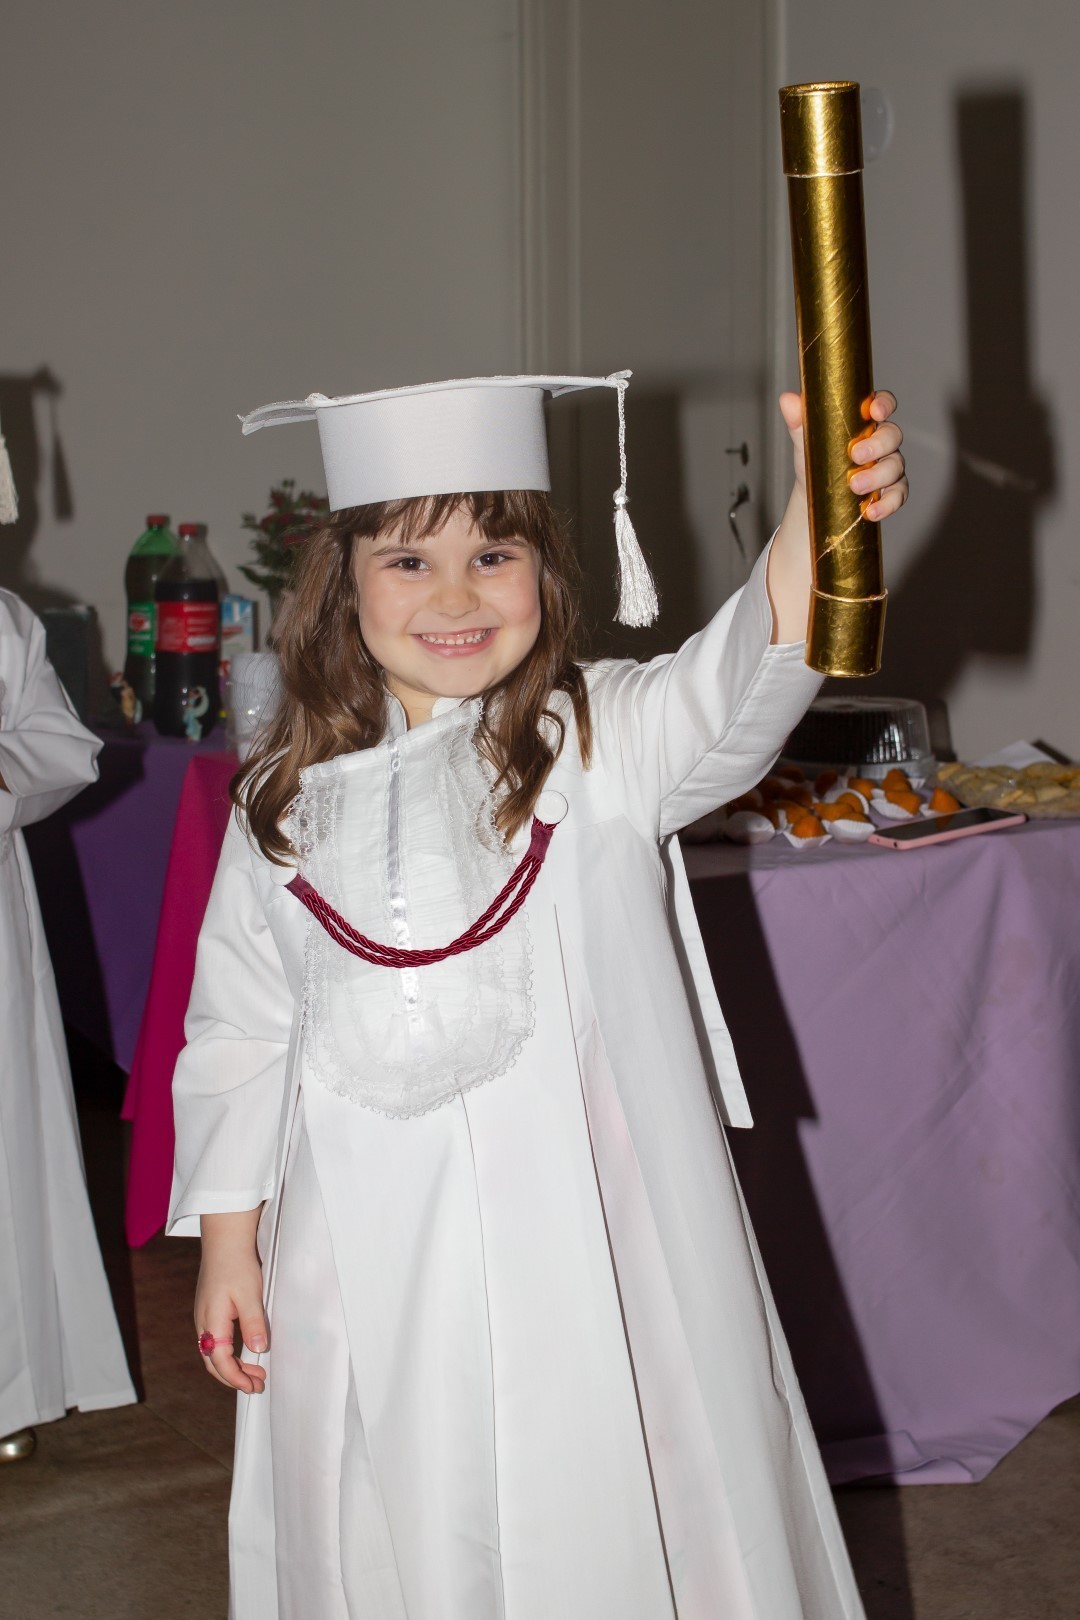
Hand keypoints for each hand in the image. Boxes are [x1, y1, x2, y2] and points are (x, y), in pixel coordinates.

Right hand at [195, 1210, 267, 1394]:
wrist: (224, 1240)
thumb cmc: (237, 1264)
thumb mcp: (249, 1293)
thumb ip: (253, 1322)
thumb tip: (258, 1350)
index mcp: (211, 1322)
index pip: (220, 1361)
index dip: (236, 1378)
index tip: (253, 1386)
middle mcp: (203, 1323)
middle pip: (213, 1362)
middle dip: (234, 1377)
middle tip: (257, 1384)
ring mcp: (204, 1317)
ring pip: (214, 1353)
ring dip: (232, 1366)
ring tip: (255, 1372)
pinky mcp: (209, 1310)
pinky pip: (215, 1341)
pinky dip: (229, 1353)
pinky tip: (244, 1351)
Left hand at [768, 389, 907, 642]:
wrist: (815, 504)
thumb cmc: (814, 465)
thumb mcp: (805, 446)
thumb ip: (800, 423)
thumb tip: (788, 399)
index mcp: (862, 424)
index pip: (881, 406)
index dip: (883, 404)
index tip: (873, 411)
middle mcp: (880, 444)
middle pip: (893, 436)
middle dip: (878, 445)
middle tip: (856, 456)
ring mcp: (888, 469)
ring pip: (897, 466)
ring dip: (878, 477)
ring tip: (855, 487)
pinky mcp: (890, 495)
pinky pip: (898, 496)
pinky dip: (887, 504)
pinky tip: (869, 512)